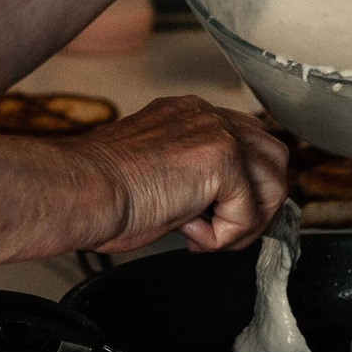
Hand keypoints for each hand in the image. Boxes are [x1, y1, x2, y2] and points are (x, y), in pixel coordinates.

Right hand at [76, 96, 288, 253]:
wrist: (78, 191)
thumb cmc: (99, 192)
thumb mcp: (158, 175)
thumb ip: (194, 179)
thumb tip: (220, 207)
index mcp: (189, 115)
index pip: (248, 144)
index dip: (243, 189)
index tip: (215, 219)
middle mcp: (207, 115)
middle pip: (273, 158)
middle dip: (258, 205)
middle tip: (222, 234)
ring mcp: (217, 132)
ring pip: (273, 185)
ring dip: (245, 224)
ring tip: (204, 236)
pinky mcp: (222, 159)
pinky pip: (250, 213)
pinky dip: (226, 236)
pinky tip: (189, 233)